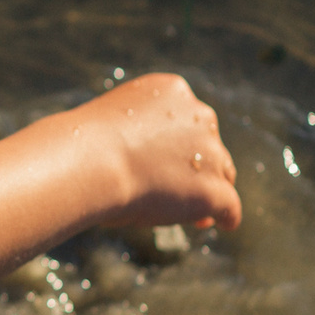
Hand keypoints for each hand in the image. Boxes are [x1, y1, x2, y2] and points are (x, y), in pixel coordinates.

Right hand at [67, 72, 241, 230]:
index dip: (181, 144)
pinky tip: (222, 223)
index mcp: (172, 91)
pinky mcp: (213, 189)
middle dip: (198, 167)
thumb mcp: (114, 128)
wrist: (90, 161)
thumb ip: (138, 140)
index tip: (171, 163)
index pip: (187, 119)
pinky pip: (229, 206)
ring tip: (198, 213)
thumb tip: (148, 170)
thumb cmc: (85, 147)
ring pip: (221, 175)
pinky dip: (225, 216)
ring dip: (208, 190)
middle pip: (209, 146)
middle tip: (184, 189)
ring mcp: (211, 152)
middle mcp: (199, 115)